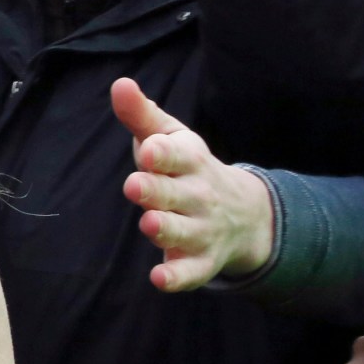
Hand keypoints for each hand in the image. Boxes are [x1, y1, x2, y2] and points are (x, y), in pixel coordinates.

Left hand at [111, 79, 273, 291]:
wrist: (244, 214)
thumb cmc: (188, 169)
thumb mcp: (171, 138)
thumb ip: (141, 115)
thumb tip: (120, 84)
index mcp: (190, 162)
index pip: (177, 155)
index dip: (162, 153)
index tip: (149, 149)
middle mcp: (198, 196)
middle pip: (175, 194)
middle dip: (156, 190)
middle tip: (134, 185)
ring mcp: (202, 230)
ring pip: (183, 231)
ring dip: (166, 229)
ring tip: (148, 223)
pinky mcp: (200, 262)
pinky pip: (191, 272)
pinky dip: (178, 278)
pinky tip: (159, 279)